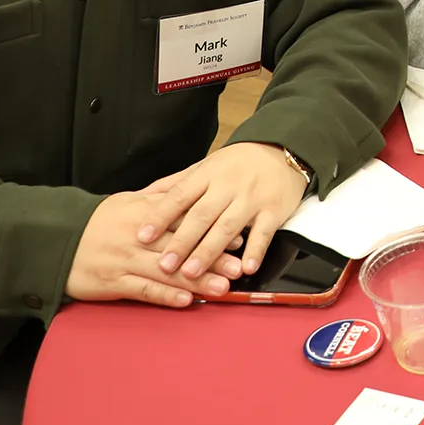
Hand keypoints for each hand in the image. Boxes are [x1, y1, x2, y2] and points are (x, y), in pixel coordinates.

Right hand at [65, 192, 229, 306]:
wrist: (57, 242)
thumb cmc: (98, 222)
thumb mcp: (127, 202)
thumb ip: (159, 198)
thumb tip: (190, 188)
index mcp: (142, 214)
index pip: (183, 220)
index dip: (211, 229)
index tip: (237, 237)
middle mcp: (136, 237)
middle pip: (179, 246)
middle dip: (211, 257)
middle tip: (237, 266)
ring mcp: (125, 260)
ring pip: (166, 271)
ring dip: (195, 280)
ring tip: (221, 287)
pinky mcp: (113, 282)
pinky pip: (143, 290)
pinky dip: (165, 296)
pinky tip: (185, 301)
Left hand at [134, 142, 307, 281]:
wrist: (282, 150)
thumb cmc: (238, 163)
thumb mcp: (206, 165)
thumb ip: (176, 183)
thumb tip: (141, 196)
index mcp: (208, 174)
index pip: (180, 195)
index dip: (160, 216)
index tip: (142, 236)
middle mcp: (228, 186)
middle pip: (201, 216)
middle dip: (181, 242)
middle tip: (164, 265)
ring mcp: (252, 199)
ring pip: (228, 228)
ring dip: (209, 252)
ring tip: (192, 273)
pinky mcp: (274, 211)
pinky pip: (264, 234)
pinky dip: (255, 252)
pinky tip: (245, 269)